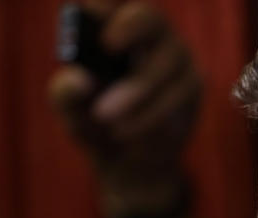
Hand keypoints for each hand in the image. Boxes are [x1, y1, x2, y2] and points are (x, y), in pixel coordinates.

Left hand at [49, 2, 201, 217]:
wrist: (128, 162)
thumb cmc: (95, 123)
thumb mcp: (70, 111)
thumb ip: (66, 94)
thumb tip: (80, 79)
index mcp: (111, 24)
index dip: (107, 2)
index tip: (90, 10)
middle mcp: (148, 32)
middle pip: (149, 15)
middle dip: (130, 27)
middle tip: (107, 46)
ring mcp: (175, 56)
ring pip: (167, 59)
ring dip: (136, 88)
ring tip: (105, 116)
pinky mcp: (192, 84)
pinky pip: (179, 92)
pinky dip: (151, 113)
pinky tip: (127, 130)